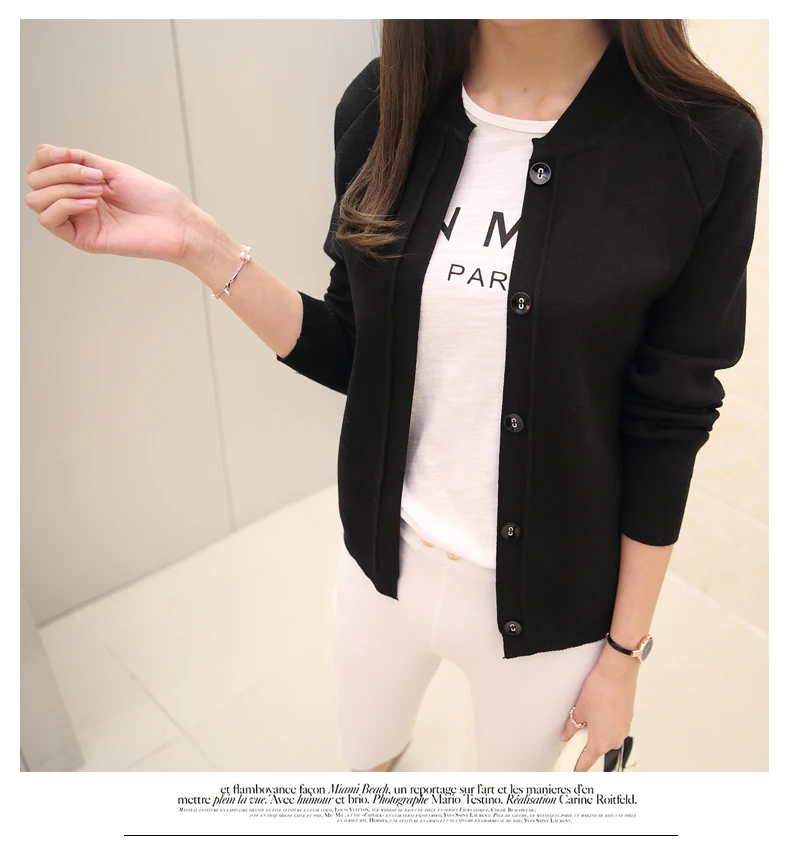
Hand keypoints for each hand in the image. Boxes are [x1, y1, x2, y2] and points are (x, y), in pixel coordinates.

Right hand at [24, 143, 199, 263]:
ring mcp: (78, 222)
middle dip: (60, 172)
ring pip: (36, 200)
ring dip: (63, 188)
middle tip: (95, 177)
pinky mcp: (83, 239)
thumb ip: (79, 160)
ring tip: (96, 191)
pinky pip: (50, 220)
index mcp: (81, 185)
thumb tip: (45, 150)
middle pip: (35, 182)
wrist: (175, 222)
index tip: (67, 153)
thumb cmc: (154, 198)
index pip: (40, 169)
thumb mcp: (113, 168)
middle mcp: (75, 203)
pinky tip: (91, 203)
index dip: (45, 157)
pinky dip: (65, 205)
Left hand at [560, 645, 638, 771]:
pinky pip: (612, 728)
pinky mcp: (626, 719)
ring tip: (585, 716)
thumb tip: (567, 734)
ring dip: (594, 733)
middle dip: (583, 745)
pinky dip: (603, 724)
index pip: (585, 761)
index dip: (575, 765)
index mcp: (601, 742)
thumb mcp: (579, 710)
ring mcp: (623, 730)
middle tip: (571, 735)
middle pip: (596, 750)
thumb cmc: (600, 690)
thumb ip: (571, 727)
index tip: (568, 769)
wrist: (617, 672)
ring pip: (605, 738)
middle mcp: (615, 740)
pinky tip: (597, 711)